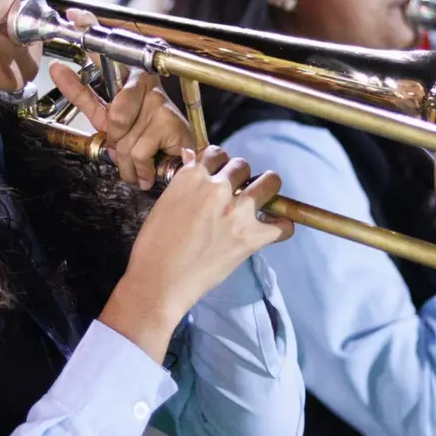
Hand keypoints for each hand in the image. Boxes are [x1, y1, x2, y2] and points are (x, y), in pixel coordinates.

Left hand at [50, 8, 191, 189]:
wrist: (175, 164)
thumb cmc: (143, 139)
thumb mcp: (105, 120)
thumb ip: (83, 96)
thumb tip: (58, 68)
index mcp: (127, 80)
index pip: (108, 50)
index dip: (91, 29)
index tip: (74, 15)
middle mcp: (144, 84)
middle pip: (114, 116)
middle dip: (116, 141)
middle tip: (125, 145)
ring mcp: (159, 101)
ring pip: (123, 138)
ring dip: (127, 160)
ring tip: (139, 159)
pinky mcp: (170, 121)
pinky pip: (138, 151)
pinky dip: (140, 167)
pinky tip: (150, 165)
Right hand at [100, 146, 293, 360]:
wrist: (160, 281)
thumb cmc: (153, 246)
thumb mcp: (164, 204)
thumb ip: (185, 183)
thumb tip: (194, 160)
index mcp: (192, 177)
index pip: (216, 154)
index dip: (218, 165)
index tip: (219, 175)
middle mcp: (218, 188)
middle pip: (242, 166)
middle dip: (240, 177)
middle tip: (236, 192)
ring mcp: (238, 212)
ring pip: (269, 182)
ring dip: (266, 188)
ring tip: (262, 199)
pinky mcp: (251, 237)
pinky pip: (282, 225)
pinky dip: (282, 225)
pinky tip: (276, 227)